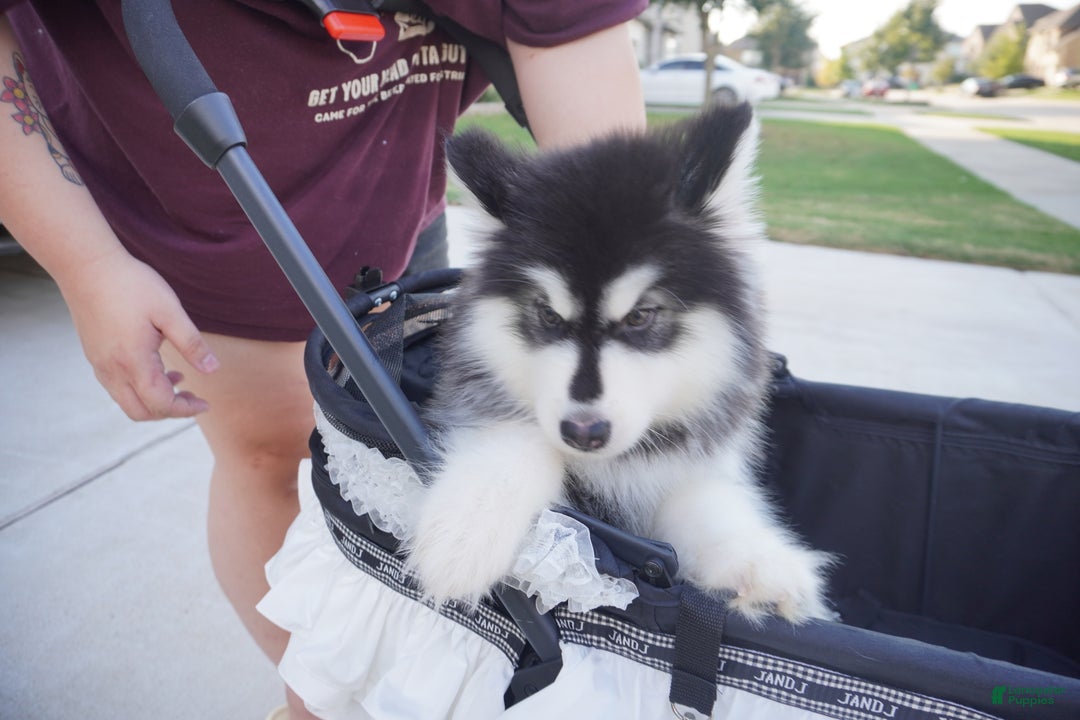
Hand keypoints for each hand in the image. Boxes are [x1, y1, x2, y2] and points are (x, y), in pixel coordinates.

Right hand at [61, 250, 218, 420]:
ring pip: (126, 401)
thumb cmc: (131, 285)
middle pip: (141, 412)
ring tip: (179, 378)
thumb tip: (213, 370)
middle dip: (169, 411)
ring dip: (154, 400)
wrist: (87, 266)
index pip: (161, 404)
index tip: (205, 403)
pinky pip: (116, 386)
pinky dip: (139, 388)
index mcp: (134, 362)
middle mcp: (112, 370)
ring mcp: (99, 364)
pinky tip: (156, 366)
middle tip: (193, 397)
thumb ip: (192, 344)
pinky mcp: (94, 355)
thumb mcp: (170, 312)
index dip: (186, 409)